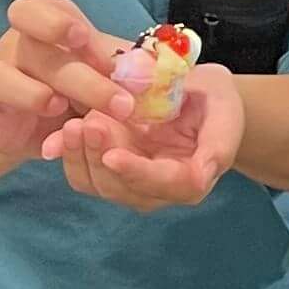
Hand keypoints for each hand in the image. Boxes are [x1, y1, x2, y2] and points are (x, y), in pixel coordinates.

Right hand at [0, 0, 118, 161]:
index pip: (36, 9)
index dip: (58, 22)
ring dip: (29, 93)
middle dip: (79, 77)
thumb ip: (126, 69)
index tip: (85, 39)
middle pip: (34, 50)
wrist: (53, 126)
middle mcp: (17, 49)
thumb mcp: (109, 73)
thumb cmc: (87, 88)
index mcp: (47, 29)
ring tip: (59, 110)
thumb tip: (150, 72)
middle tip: (118, 103)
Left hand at [52, 61, 242, 210]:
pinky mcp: (109, 173)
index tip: (112, 155)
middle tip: (88, 122)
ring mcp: (130, 184)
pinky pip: (83, 174)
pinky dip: (69, 155)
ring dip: (81, 156)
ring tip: (75, 122)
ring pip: (98, 184)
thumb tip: (203, 176)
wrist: (197, 98)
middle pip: (123, 189)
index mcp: (191, 179)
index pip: (164, 184)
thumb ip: (219, 144)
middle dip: (101, 157)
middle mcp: (158, 191)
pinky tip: (63, 132)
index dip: (137, 172)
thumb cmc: (215, 102)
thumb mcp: (225, 111)